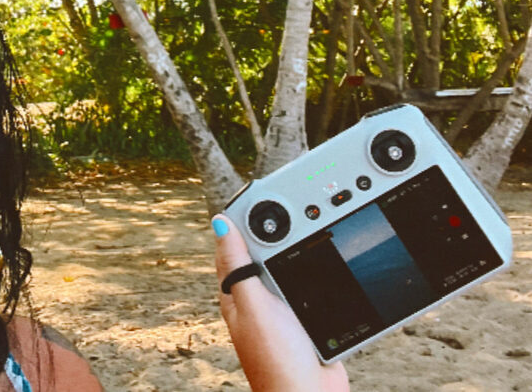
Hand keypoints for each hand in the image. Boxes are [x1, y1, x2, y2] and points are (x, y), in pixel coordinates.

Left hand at [212, 216, 348, 391]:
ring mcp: (282, 309)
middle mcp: (257, 298)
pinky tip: (332, 256)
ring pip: (292, 265)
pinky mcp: (305, 319)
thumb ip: (238, 266)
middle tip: (302, 201)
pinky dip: (321, 271)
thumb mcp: (254, 307)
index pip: (236, 242)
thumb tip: (220, 223)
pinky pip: (311, 284)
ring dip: (304, 246)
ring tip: (319, 219)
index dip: (248, 217)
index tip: (267, 192)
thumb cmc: (276, 362)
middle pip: (267, 250)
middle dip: (281, 227)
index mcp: (236, 292)